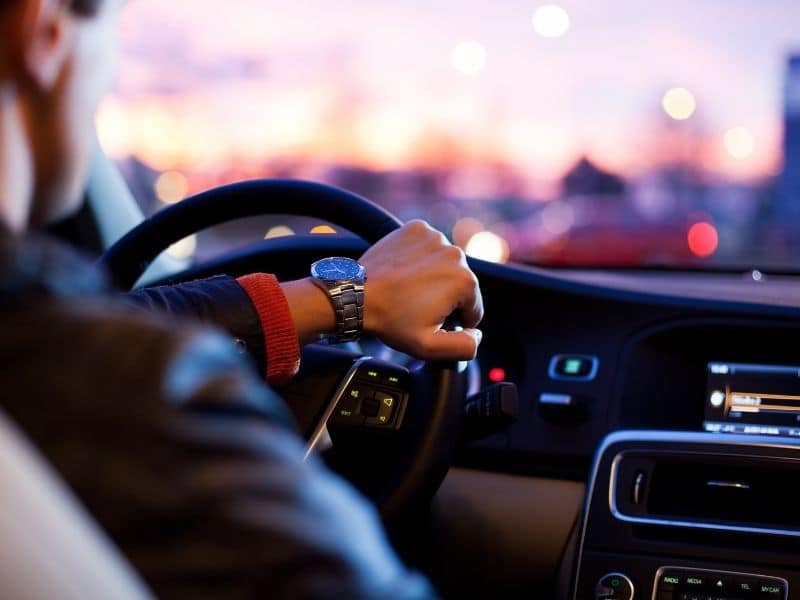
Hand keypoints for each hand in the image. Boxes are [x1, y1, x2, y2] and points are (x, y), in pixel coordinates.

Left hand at [359, 220, 482, 360]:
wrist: (356, 295)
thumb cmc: (390, 319)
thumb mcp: (429, 346)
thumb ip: (464, 346)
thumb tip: (477, 335)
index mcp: (464, 281)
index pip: (473, 308)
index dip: (454, 320)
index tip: (431, 321)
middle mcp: (455, 254)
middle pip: (460, 284)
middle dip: (444, 297)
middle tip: (416, 306)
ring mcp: (435, 237)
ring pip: (445, 264)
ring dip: (434, 276)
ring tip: (409, 289)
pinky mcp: (417, 228)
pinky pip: (428, 247)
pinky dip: (421, 258)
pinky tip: (405, 271)